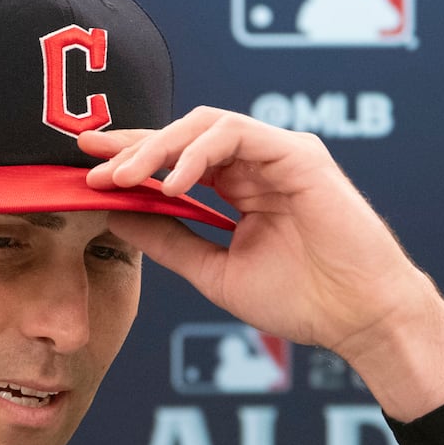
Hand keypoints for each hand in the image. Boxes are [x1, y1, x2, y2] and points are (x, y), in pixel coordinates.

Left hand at [80, 108, 443, 419]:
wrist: (359, 319)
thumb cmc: (304, 300)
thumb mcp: (215, 271)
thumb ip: (168, 240)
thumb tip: (113, 214)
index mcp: (241, 187)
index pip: (176, 159)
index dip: (130, 158)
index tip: (84, 168)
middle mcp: (258, 162)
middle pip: (183, 134)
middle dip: (132, 144)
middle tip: (88, 160)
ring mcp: (279, 153)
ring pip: (204, 125)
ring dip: (157, 147)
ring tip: (123, 176)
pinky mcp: (298, 153)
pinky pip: (236, 134)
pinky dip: (197, 153)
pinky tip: (171, 183)